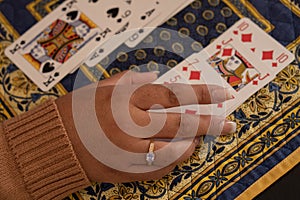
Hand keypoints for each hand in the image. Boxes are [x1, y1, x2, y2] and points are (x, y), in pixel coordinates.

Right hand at [56, 71, 235, 182]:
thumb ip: (129, 81)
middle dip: (210, 124)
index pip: (172, 95)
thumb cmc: (74, 114)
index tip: (222, 94)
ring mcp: (128, 152)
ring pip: (174, 151)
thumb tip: (154, 76)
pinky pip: (159, 169)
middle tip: (229, 125)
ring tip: (200, 138)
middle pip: (180, 124)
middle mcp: (129, 126)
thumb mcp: (99, 88)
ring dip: (192, 144)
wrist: (53, 146)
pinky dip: (174, 160)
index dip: (201, 94)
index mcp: (124, 101)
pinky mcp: (125, 170)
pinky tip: (181, 152)